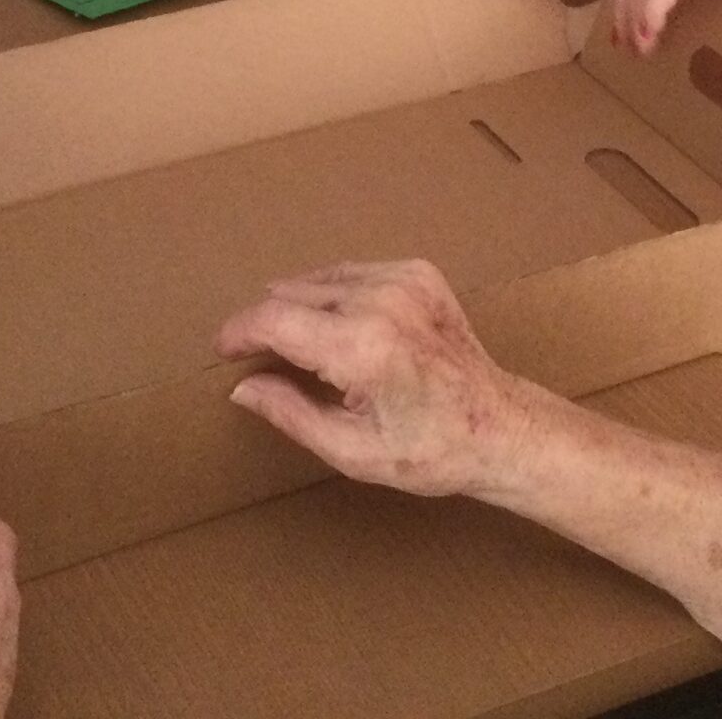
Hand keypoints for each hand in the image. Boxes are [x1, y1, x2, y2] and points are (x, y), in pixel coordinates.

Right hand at [214, 259, 540, 500]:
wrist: (500, 426)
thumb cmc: (429, 450)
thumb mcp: (350, 451)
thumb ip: (289, 413)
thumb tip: (242, 387)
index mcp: (362, 348)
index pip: (274, 320)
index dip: (239, 331)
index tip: (222, 348)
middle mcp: (381, 301)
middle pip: (292, 294)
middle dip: (268, 322)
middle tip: (258, 355)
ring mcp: (404, 279)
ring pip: (321, 278)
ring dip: (299, 305)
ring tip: (297, 343)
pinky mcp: (419, 272)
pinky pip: (354, 271)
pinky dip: (334, 292)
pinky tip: (336, 322)